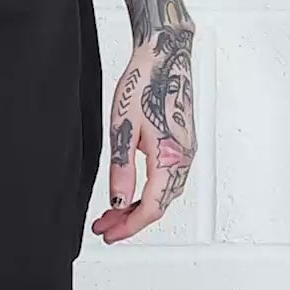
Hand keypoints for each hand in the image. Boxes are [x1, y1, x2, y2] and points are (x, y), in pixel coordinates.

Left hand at [91, 22, 195, 243]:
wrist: (164, 56)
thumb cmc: (144, 85)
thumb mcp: (123, 128)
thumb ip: (122, 169)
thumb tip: (117, 203)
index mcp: (170, 158)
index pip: (151, 207)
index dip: (128, 226)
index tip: (108, 234)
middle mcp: (184, 159)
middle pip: (159, 205)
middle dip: (130, 220)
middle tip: (103, 226)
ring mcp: (186, 152)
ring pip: (164, 194)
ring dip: (139, 207)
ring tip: (112, 212)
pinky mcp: (182, 145)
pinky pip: (167, 179)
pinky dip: (148, 191)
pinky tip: (130, 190)